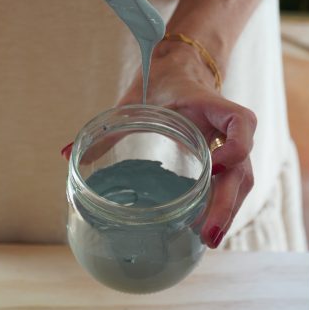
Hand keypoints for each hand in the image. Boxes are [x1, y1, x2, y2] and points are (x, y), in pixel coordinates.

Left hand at [118, 39, 256, 248]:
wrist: (180, 70)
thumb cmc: (160, 83)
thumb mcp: (135, 100)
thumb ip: (107, 127)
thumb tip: (66, 154)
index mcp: (209, 106)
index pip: (241, 122)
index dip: (236, 146)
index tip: (214, 164)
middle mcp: (226, 128)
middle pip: (242, 167)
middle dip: (227, 202)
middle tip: (208, 234)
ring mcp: (228, 144)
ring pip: (242, 181)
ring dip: (228, 210)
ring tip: (208, 239)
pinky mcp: (223, 157)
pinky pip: (233, 183)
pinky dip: (224, 205)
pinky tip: (207, 227)